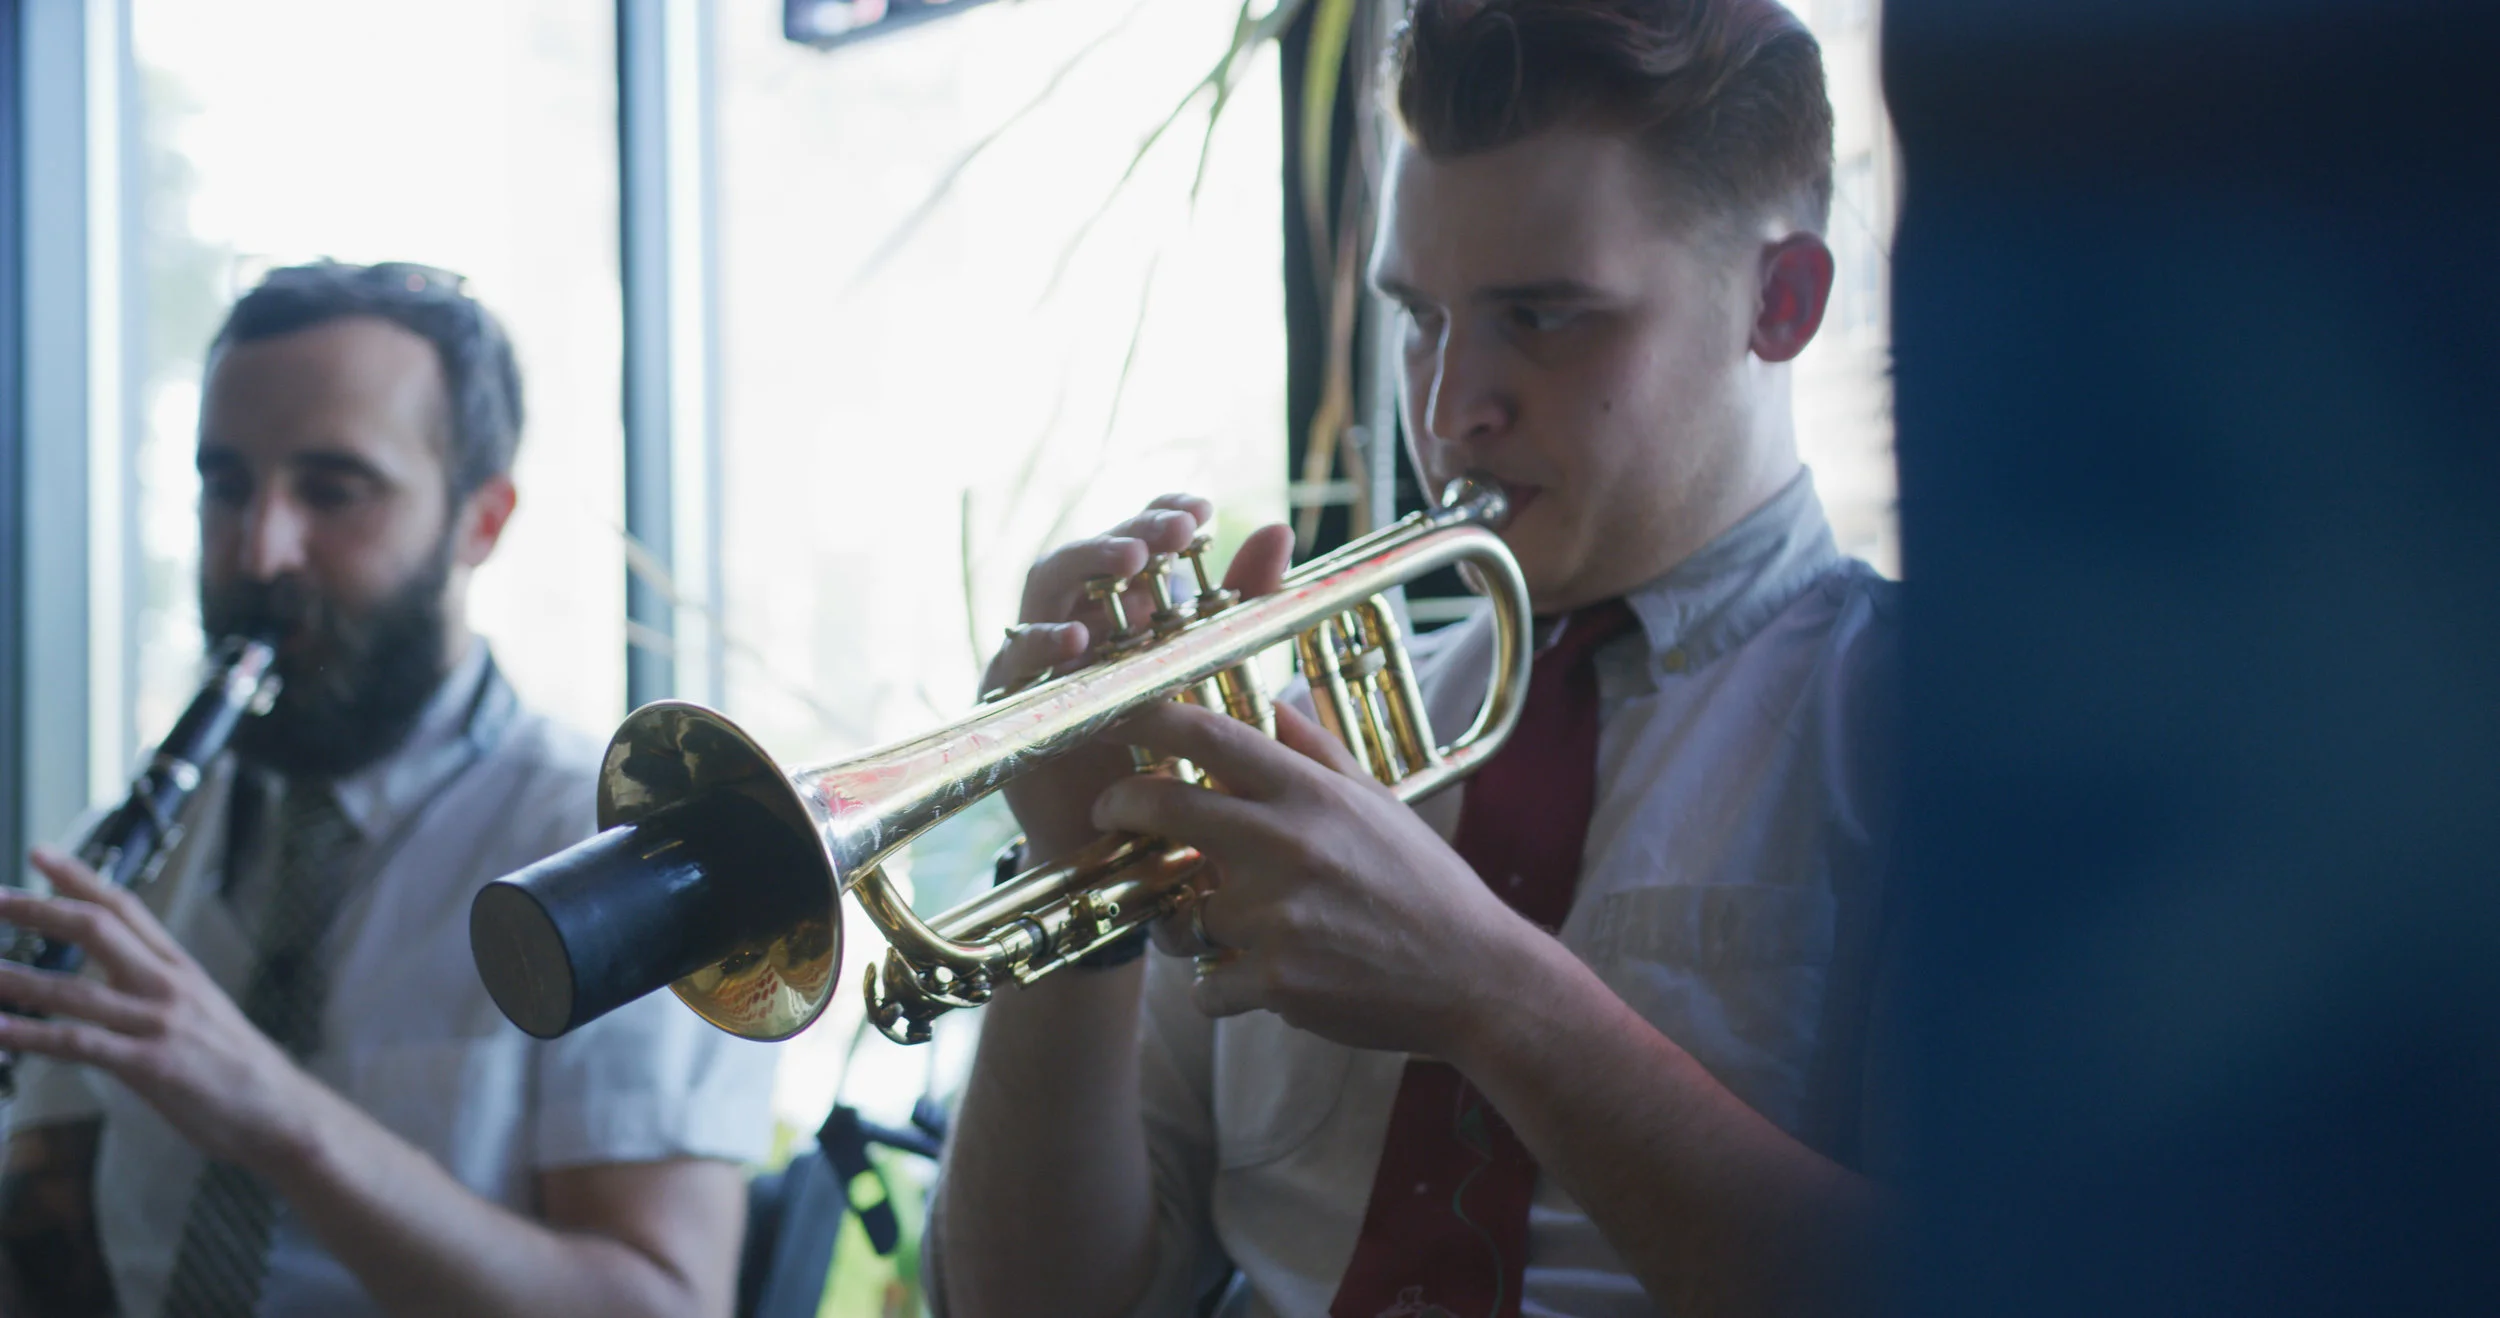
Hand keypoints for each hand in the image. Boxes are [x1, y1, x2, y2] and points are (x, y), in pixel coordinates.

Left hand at [0, 849, 320, 1172]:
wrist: (281, 1112)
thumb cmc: (240, 1070)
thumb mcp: (204, 1013)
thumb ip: (159, 993)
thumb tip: (112, 984)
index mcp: (181, 970)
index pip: (125, 907)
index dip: (80, 878)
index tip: (41, 855)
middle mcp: (169, 986)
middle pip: (96, 929)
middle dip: (38, 911)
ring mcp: (159, 1023)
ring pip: (74, 989)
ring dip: (16, 979)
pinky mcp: (149, 1064)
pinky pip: (77, 1044)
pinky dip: (31, 1035)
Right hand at [986, 496, 1292, 861]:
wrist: (1125, 842)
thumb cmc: (1167, 753)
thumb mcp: (1214, 671)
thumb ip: (1242, 604)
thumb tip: (1280, 531)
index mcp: (1122, 607)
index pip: (1134, 540)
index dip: (1158, 515)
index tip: (1201, 511)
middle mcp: (1077, 621)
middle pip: (1087, 556)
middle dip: (1129, 535)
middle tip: (1172, 534)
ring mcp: (1039, 658)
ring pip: (1046, 589)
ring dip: (1086, 567)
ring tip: (1132, 563)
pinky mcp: (1011, 702)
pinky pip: (1013, 661)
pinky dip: (1042, 642)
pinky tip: (1078, 639)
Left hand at [1091, 701, 1544, 1058]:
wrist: (1475, 977)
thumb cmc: (1426, 887)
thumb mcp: (1379, 804)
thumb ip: (1319, 752)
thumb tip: (1276, 704)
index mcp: (1312, 796)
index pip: (1210, 737)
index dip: (1148, 720)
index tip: (1119, 721)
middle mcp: (1287, 845)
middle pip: (1164, 808)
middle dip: (1121, 805)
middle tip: (1110, 810)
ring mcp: (1276, 915)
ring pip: (1187, 913)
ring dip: (1199, 925)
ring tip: (1250, 934)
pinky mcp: (1275, 980)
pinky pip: (1207, 983)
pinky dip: (1223, 988)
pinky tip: (1263, 983)